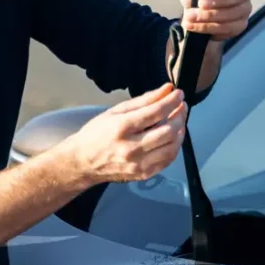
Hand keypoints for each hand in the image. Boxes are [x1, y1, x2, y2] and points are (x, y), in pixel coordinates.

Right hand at [62, 83, 187, 184]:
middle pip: (168, 131)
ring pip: (172, 147)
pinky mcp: (143, 174)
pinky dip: (175, 146)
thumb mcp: (116, 111)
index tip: (179, 94)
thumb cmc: (97, 133)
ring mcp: (138, 164)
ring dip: (180, 131)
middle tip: (182, 106)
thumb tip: (167, 89)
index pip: (156, 112)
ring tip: (178, 120)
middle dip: (180, 115)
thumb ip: (144, 100)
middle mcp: (131, 148)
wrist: (83, 162)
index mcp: (122, 128)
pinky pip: (168, 160)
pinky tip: (173, 136)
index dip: (172, 101)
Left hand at [178, 0, 252, 40]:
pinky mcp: (240, 25)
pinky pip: (228, 28)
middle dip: (218, 1)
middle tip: (200, 4)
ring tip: (191, 17)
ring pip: (233, 13)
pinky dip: (209, 27)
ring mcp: (244, 8)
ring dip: (210, 16)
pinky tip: (195, 26)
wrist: (193, 13)